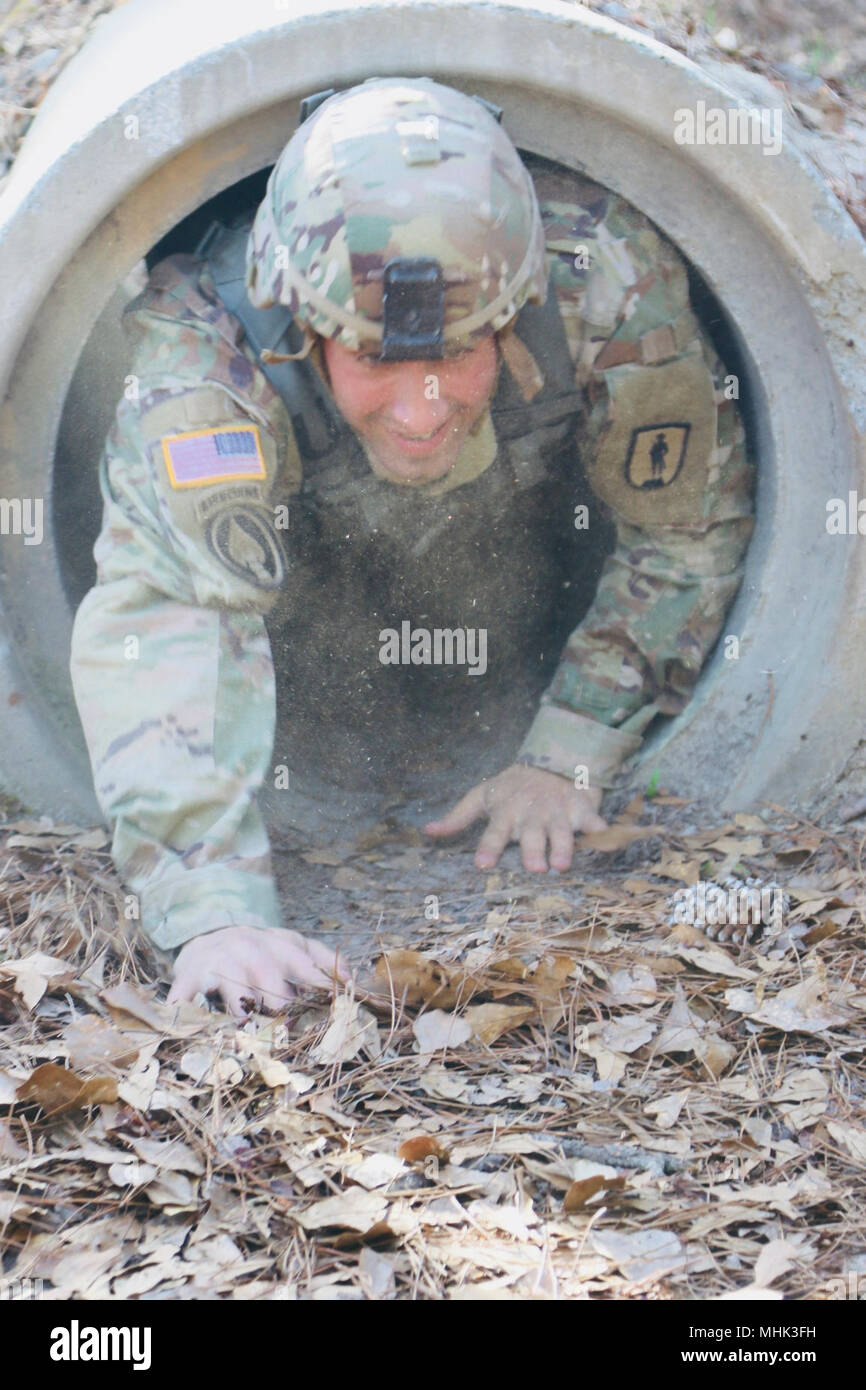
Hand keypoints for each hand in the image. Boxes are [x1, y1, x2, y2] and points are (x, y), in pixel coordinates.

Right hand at [167, 925, 349, 1016]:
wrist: (210, 936)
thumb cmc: (259, 950)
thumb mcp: (291, 946)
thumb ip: (321, 960)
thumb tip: (352, 980)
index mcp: (280, 946)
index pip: (306, 968)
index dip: (321, 990)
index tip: (334, 1013)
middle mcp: (251, 950)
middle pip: (270, 980)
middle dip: (281, 1009)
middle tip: (290, 1035)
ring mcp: (219, 961)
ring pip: (234, 991)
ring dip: (243, 1013)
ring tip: (250, 1034)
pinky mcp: (189, 975)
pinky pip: (187, 997)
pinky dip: (189, 1014)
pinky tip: (193, 1029)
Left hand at [424, 763, 607, 871]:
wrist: (550, 760)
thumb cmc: (511, 788)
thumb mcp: (482, 797)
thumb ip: (457, 817)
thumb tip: (427, 830)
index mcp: (506, 813)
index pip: (495, 832)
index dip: (489, 848)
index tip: (483, 864)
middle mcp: (532, 814)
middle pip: (532, 835)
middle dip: (533, 850)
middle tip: (535, 869)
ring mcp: (558, 811)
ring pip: (561, 832)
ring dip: (563, 847)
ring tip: (562, 865)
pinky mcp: (581, 809)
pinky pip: (593, 821)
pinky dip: (600, 830)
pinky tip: (605, 840)